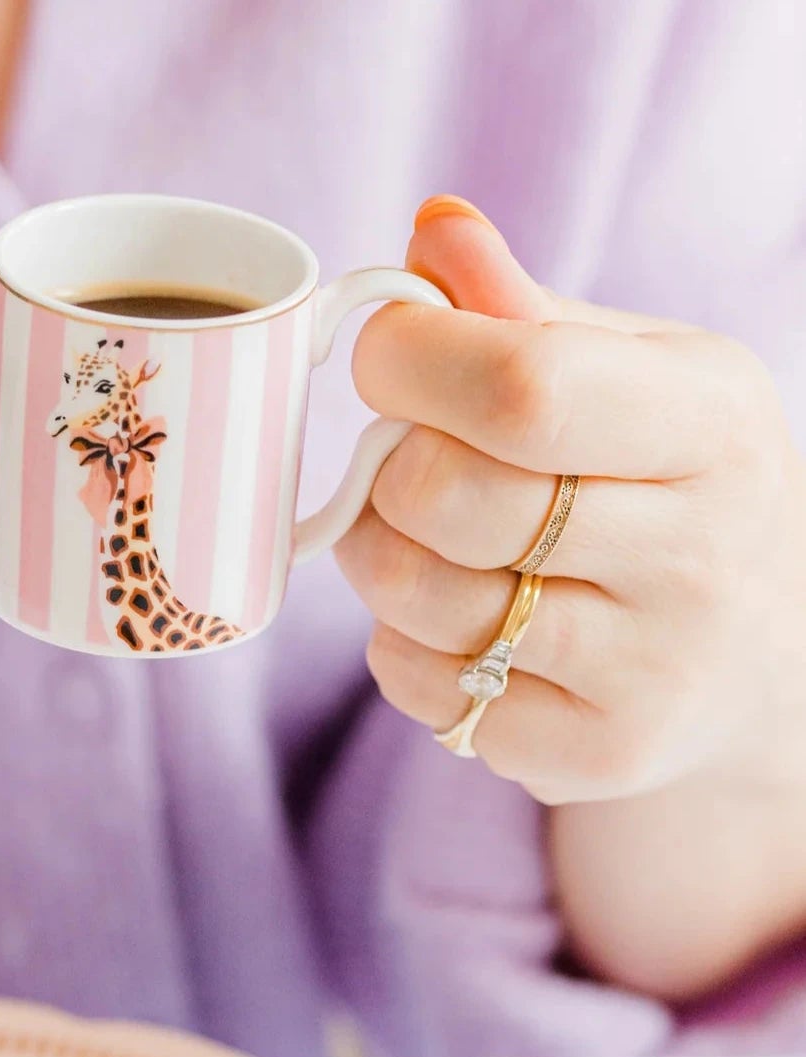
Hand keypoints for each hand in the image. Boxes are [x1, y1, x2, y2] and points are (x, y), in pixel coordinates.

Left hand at [336, 196, 805, 994]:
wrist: (751, 653)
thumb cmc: (660, 485)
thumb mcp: (628, 376)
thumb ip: (521, 311)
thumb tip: (432, 230)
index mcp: (713, 420)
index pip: (520, 386)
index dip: (410, 363)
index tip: (382, 358)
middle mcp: (701, 551)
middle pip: (452, 498)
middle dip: (388, 473)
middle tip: (401, 465)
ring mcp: (654, 667)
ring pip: (422, 598)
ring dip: (380, 560)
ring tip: (421, 541)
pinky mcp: (596, 751)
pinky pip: (424, 687)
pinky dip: (405, 649)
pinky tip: (459, 624)